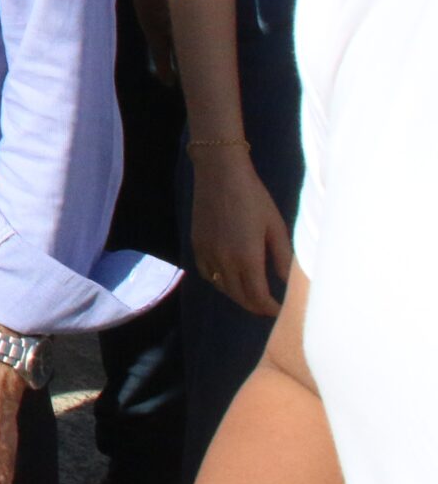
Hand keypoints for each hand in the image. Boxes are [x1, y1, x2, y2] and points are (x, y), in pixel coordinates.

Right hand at [190, 148, 292, 316]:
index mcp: (247, 257)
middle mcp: (224, 261)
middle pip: (239, 297)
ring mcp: (207, 253)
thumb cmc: (254, 197)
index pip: (258, 297)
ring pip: (222, 287)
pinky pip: (207, 273)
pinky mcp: (196, 244)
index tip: (282, 310)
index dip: (270, 309)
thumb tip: (288, 283)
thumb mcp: (276, 227)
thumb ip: (282, 258)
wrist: (220, 173)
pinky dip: (219, 282)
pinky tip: (229, 278)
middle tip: (270, 307)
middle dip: (256, 306)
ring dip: (238, 295)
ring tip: (252, 294)